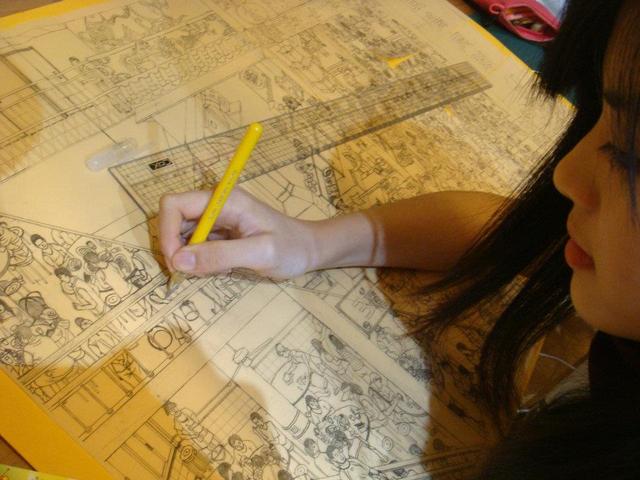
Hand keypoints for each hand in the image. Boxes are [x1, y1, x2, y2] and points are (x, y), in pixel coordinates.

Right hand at [159, 188, 315, 279]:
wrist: (310, 249)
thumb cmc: (291, 248)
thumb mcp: (260, 254)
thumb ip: (220, 255)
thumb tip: (179, 260)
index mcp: (224, 200)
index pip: (174, 204)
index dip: (166, 232)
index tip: (176, 262)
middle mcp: (216, 205)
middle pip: (173, 219)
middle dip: (173, 247)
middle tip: (190, 273)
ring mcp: (217, 219)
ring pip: (181, 234)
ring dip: (186, 256)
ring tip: (209, 272)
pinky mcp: (220, 233)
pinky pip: (195, 245)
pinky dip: (197, 260)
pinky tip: (217, 269)